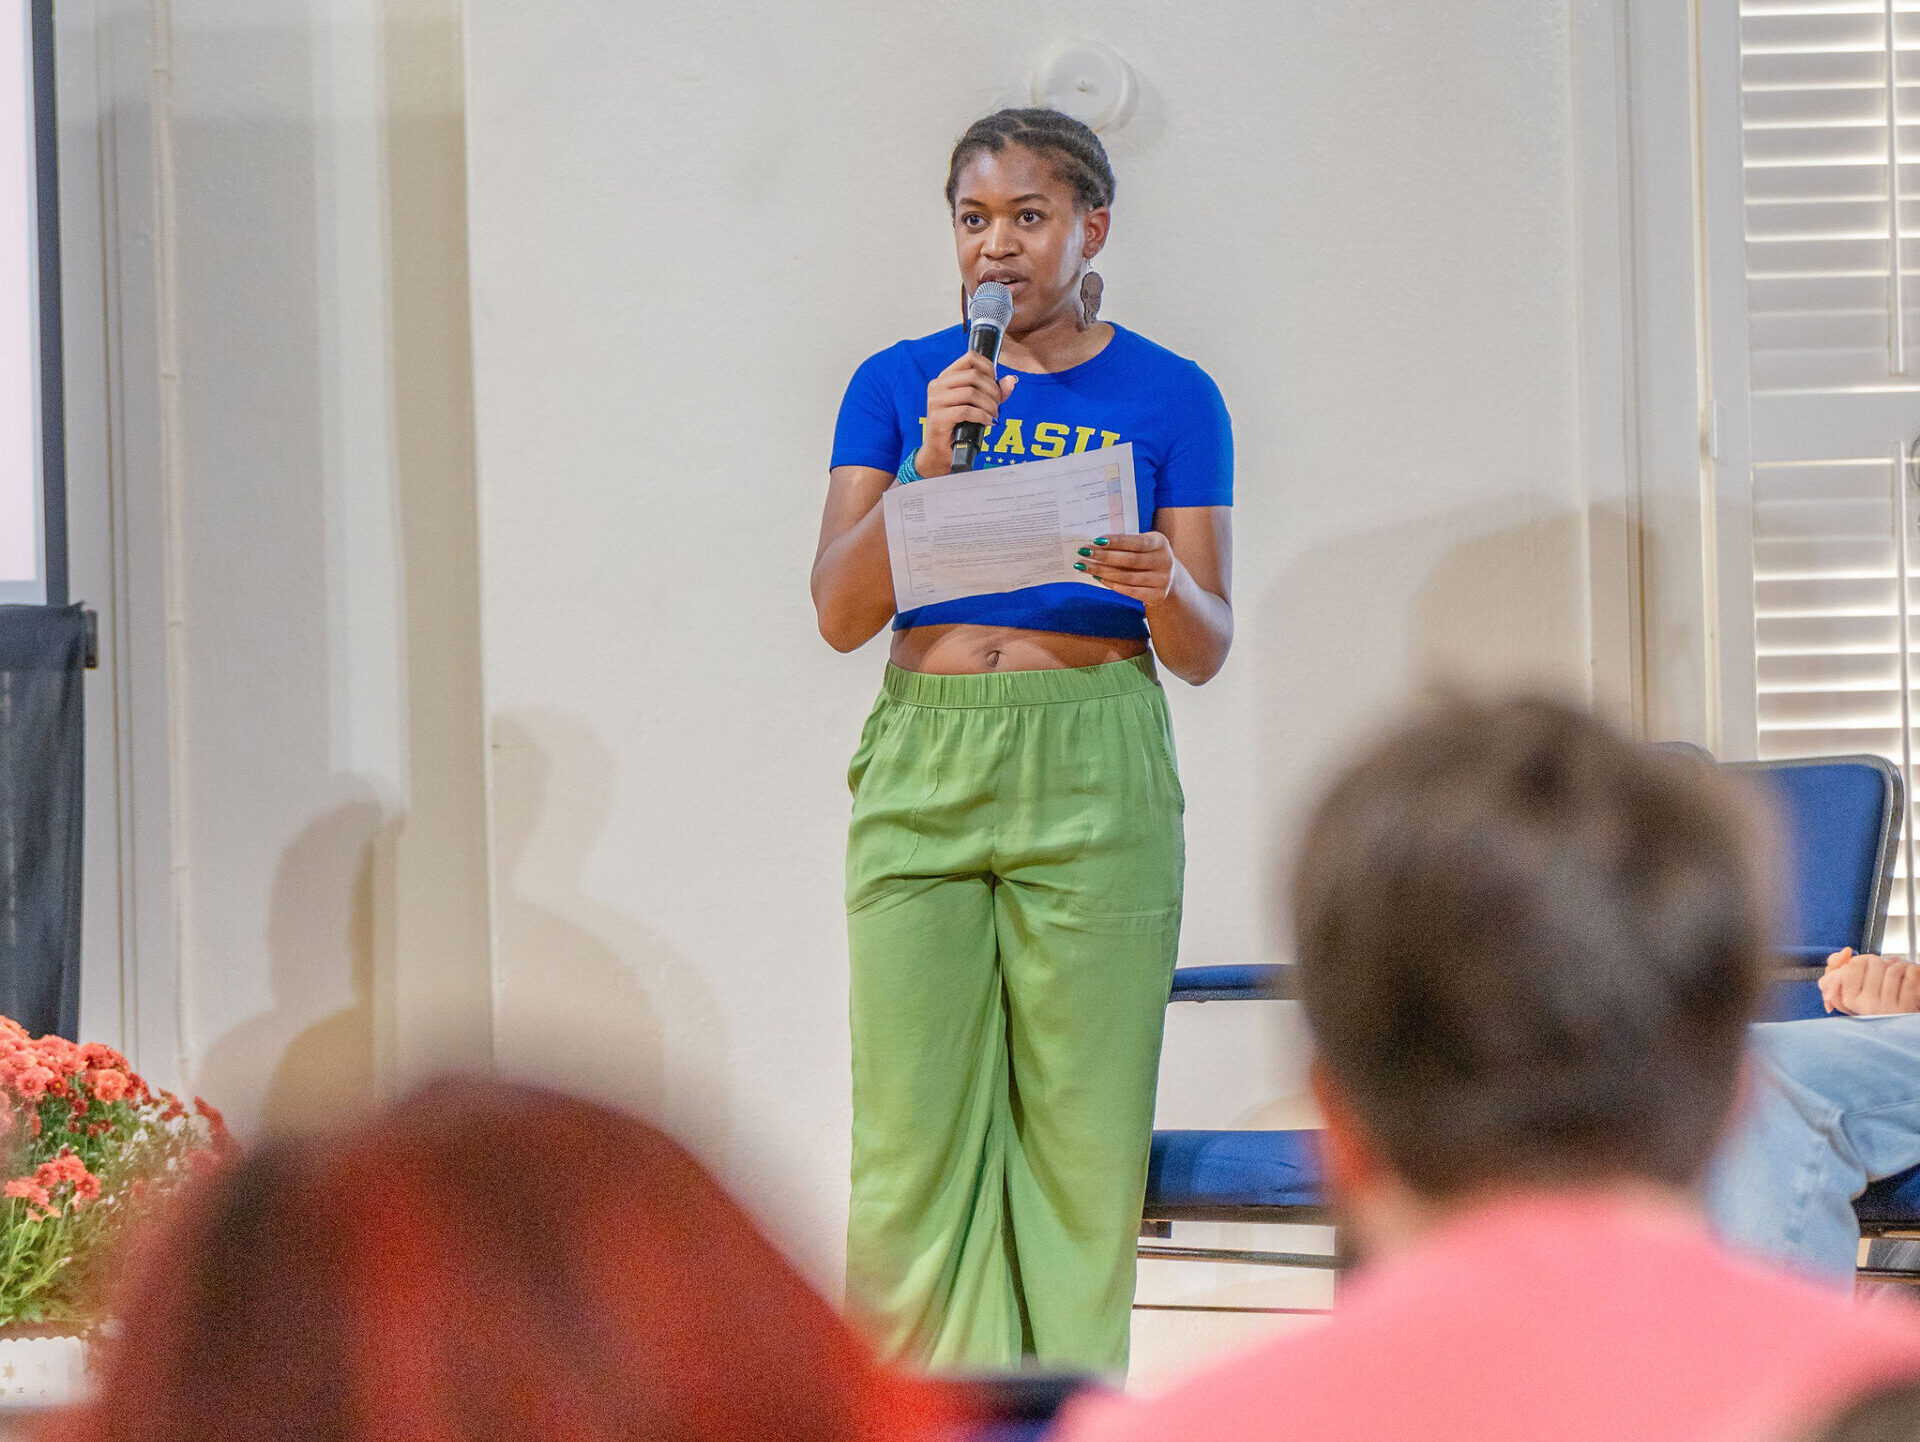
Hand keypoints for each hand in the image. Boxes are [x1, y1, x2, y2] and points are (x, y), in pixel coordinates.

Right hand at [918, 353, 1016, 475]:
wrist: (941, 453)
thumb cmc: (959, 427)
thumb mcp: (978, 406)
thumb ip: (994, 392)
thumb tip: (1011, 380)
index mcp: (945, 378)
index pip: (969, 358)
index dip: (988, 367)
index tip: (996, 382)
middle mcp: (937, 385)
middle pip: (973, 376)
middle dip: (992, 390)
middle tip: (997, 405)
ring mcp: (935, 401)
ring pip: (971, 393)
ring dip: (989, 405)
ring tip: (993, 415)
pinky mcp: (938, 417)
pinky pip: (966, 411)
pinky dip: (982, 416)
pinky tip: (987, 422)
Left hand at [1074, 531, 1179, 605]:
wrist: (1168, 578)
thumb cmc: (1146, 556)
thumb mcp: (1142, 545)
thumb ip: (1124, 544)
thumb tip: (1095, 544)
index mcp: (1160, 543)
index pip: (1136, 542)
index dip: (1115, 542)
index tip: (1095, 540)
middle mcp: (1165, 561)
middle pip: (1130, 560)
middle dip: (1104, 556)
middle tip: (1084, 552)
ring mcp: (1163, 580)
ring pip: (1127, 577)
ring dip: (1102, 571)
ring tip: (1085, 566)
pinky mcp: (1157, 595)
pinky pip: (1130, 591)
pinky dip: (1112, 584)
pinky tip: (1098, 578)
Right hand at [1819, 949, 1919, 1014]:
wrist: (1900, 1021)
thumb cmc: (1875, 1000)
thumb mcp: (1850, 984)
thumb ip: (1836, 965)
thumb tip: (1846, 951)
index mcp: (1849, 1000)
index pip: (1853, 965)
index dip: (1864, 960)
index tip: (1870, 967)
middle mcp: (1867, 1006)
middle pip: (1874, 963)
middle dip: (1882, 962)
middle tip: (1886, 972)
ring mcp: (1888, 1008)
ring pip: (1893, 969)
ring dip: (1900, 966)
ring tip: (1900, 974)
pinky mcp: (1907, 1008)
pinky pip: (1910, 976)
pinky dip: (1913, 971)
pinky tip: (1911, 977)